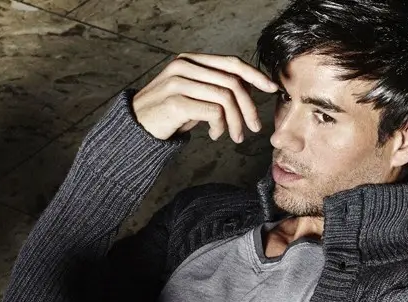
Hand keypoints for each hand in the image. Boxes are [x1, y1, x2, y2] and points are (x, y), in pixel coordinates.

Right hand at [132, 53, 279, 142]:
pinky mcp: (175, 102)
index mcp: (190, 60)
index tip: (272, 89)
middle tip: (255, 127)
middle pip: (233, 82)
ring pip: (226, 98)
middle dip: (249, 107)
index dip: (255, 75)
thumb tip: (250, 90)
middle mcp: (183, 66)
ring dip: (236, 122)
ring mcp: (178, 82)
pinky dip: (220, 126)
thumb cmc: (168, 112)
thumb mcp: (193, 93)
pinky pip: (213, 112)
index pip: (231, 62)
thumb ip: (215, 86)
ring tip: (235, 136)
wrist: (135, 126)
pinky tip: (214, 135)